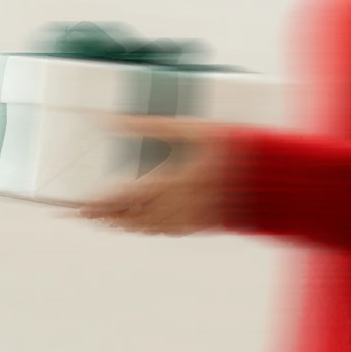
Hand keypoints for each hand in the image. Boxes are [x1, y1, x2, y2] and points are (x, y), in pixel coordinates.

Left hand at [79, 117, 227, 235]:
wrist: (274, 180)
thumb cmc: (235, 146)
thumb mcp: (192, 129)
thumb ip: (151, 126)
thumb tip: (112, 120)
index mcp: (172, 182)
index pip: (123, 197)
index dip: (97, 203)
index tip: (76, 206)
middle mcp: (177, 206)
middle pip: (129, 217)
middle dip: (103, 216)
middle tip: (79, 214)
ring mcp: (190, 219)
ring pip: (145, 227)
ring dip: (120, 224)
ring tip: (101, 220)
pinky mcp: (202, 224)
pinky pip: (165, 232)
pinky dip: (145, 229)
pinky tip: (138, 225)